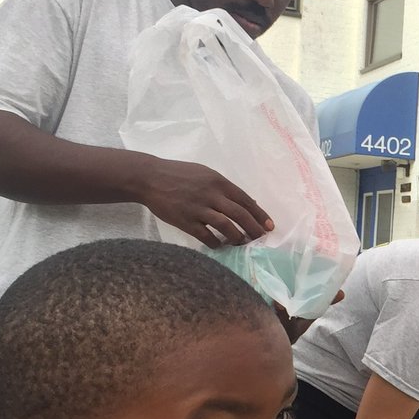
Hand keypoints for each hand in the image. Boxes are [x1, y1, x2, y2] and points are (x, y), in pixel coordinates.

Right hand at [138, 157, 272, 247]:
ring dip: (237, 237)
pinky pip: (206, 236)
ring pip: (226, 227)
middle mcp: (211, 194)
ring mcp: (198, 208)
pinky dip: (216, 243)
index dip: (260, 215)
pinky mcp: (185, 221)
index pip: (246, 200)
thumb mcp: (204, 173)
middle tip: (260, 239)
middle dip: (254, 229)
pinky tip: (219, 245)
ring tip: (241, 243)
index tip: (269, 226)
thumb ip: (223, 187)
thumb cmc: (178, 174)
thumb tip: (244, 202)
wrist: (149, 177)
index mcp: (218, 182)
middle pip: (240, 215)